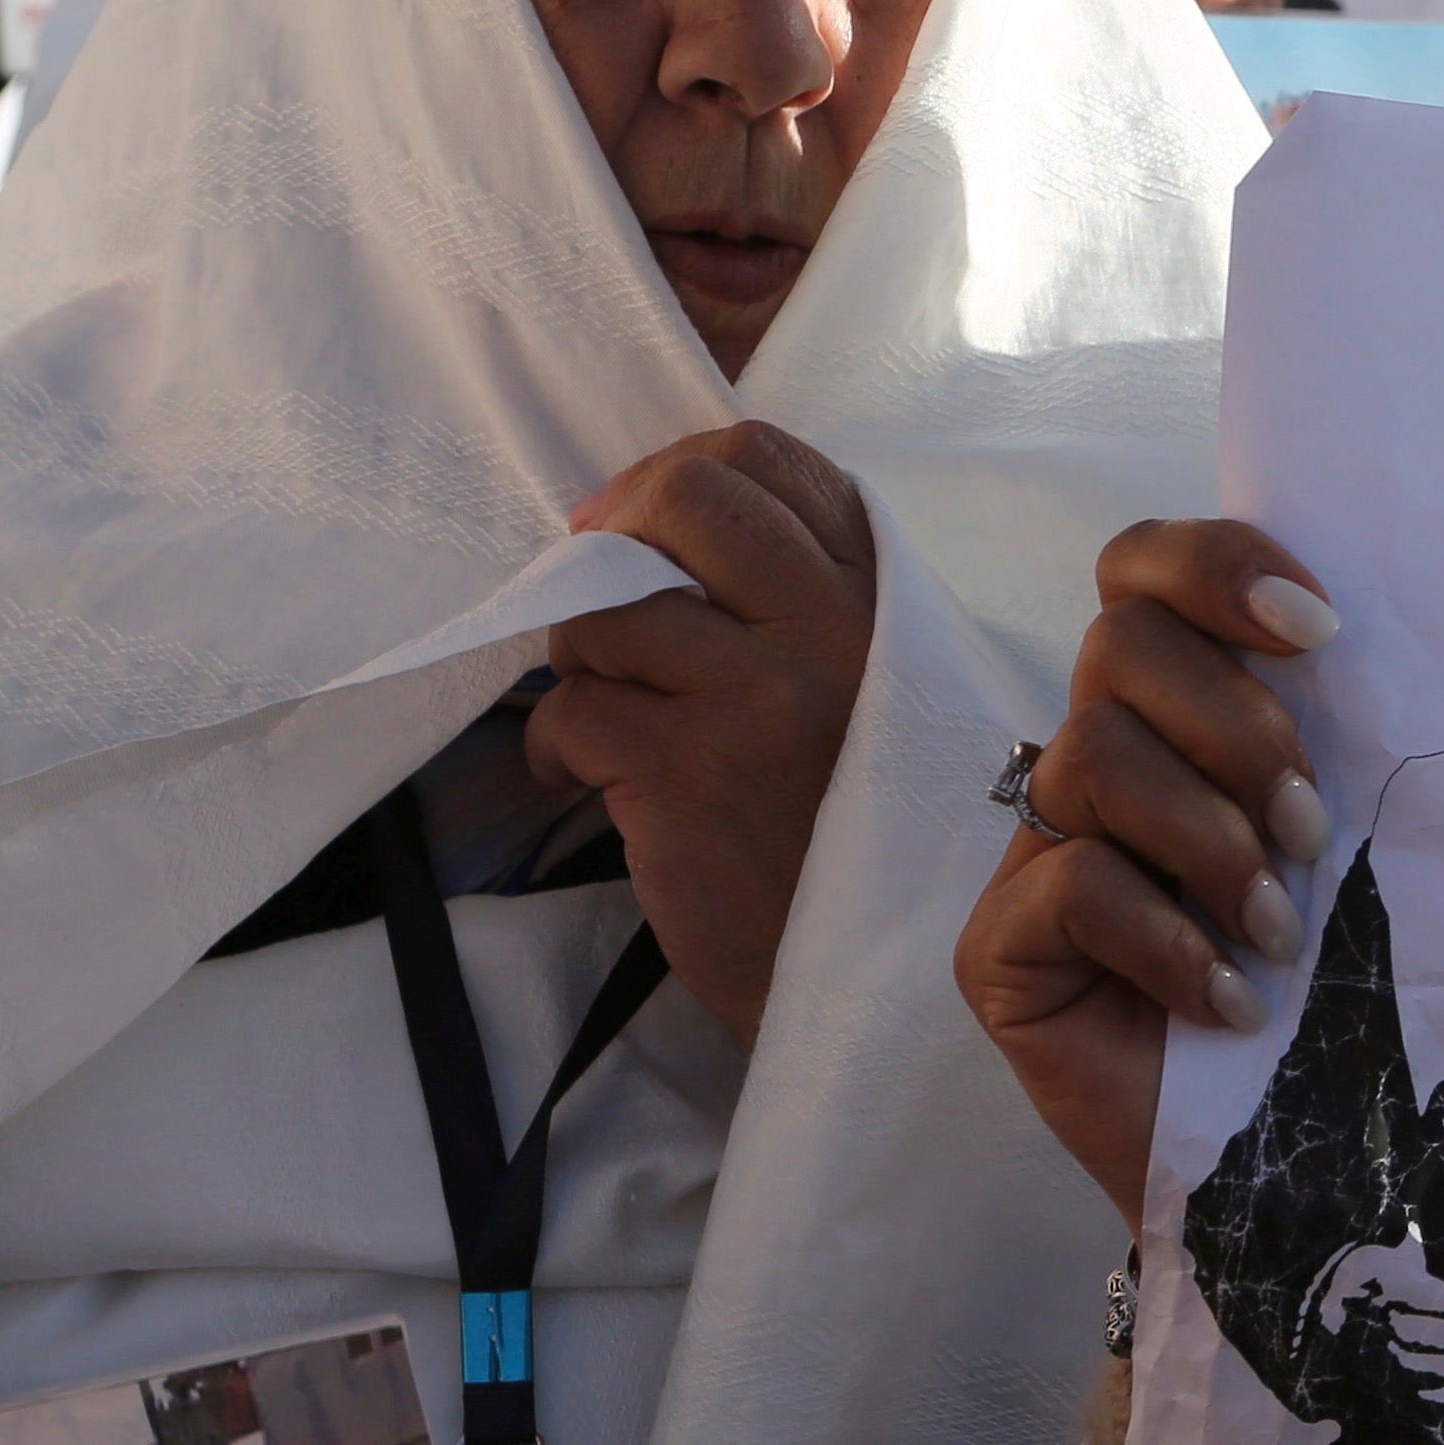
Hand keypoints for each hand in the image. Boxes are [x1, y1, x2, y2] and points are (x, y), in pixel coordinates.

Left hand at [522, 422, 879, 1040]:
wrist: (881, 985)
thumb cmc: (861, 826)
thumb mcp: (878, 686)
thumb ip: (806, 595)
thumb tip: (655, 513)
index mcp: (884, 596)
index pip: (768, 459)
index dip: (677, 474)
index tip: (643, 526)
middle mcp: (834, 628)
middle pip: (685, 498)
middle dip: (614, 531)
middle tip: (595, 586)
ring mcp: (760, 696)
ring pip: (606, 606)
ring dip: (580, 654)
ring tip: (610, 709)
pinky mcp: (685, 772)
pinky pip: (571, 709)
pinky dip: (559, 746)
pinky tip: (594, 782)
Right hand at [956, 517, 1338, 1220]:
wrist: (1281, 1165)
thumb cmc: (1332, 991)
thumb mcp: (1356, 847)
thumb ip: (1345, 743)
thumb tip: (1375, 648)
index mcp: (1179, 712)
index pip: (1143, 568)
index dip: (1218, 566)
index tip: (1322, 631)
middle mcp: (1097, 759)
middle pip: (1118, 643)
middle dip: (1238, 727)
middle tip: (1310, 832)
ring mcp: (1036, 851)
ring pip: (1094, 754)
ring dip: (1212, 840)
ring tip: (1280, 932)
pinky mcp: (1000, 948)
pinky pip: (1072, 883)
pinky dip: (1172, 940)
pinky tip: (1231, 1004)